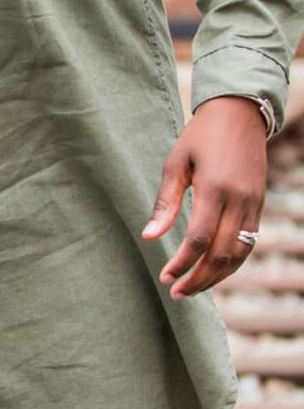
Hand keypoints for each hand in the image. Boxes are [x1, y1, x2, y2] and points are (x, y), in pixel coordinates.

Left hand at [142, 97, 267, 298]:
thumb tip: (149, 237)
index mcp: (214, 189)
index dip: (182, 263)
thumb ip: (165, 202)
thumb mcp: (176, 162)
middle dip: (199, 279)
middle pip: (221, 254)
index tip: (165, 277)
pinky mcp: (258, 205)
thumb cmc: (200, 136)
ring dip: (217, 277)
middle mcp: (238, 200)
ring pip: (239, 254)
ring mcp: (252, 204)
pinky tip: (214, 272)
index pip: (199, 239)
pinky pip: (249, 243)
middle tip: (177, 293)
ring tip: (193, 289)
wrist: (240, 115)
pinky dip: (232, 263)